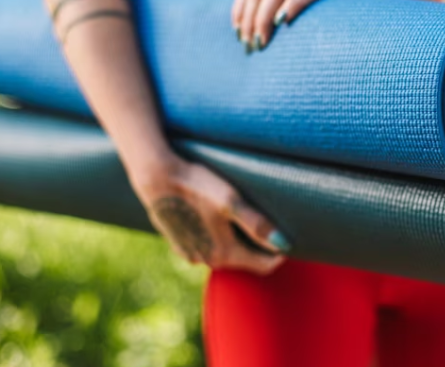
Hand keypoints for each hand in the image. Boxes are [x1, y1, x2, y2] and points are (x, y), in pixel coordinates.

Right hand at [128, 152, 287, 274]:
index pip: (264, 265)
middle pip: (245, 260)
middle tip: (270, 224)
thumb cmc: (197, 186)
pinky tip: (217, 217)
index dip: (279, 253)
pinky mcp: (179, 244)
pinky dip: (217, 237)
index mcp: (224, 254)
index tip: (288, 237)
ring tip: (245, 217)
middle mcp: (207, 260)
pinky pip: (207, 246)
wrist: (156, 178)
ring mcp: (191, 254)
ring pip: (225, 253)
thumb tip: (284, 245)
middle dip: (259, 247)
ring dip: (237, 241)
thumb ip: (257, 225)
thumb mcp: (231, 201)